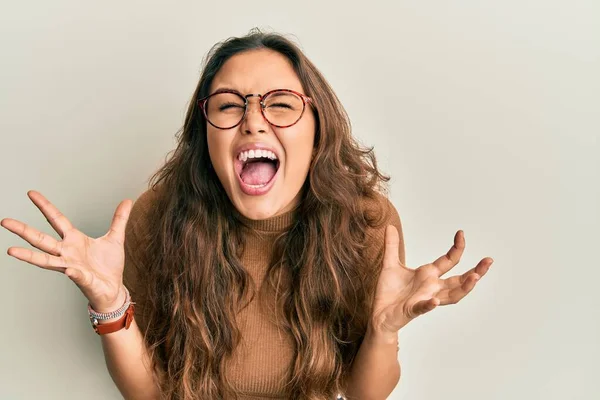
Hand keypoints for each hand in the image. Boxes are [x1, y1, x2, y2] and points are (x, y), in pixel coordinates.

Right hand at [1, 190, 132, 311]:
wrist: (114, 289)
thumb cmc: (109, 266)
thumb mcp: (115, 238)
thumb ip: (119, 219)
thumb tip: (127, 201)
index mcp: (74, 240)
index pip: (56, 219)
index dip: (45, 206)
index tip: (31, 193)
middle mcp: (67, 253)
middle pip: (42, 239)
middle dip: (23, 230)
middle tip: (4, 221)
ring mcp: (71, 267)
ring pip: (46, 260)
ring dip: (29, 256)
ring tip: (11, 250)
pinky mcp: (82, 279)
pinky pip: (76, 275)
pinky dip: (73, 272)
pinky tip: (69, 269)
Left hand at [370, 225, 492, 334]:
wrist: (378, 313)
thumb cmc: (388, 292)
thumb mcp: (390, 264)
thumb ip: (391, 246)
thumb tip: (391, 226)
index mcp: (428, 275)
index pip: (449, 261)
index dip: (457, 248)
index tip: (461, 234)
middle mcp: (432, 287)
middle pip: (459, 281)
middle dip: (475, 271)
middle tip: (488, 261)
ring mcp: (425, 299)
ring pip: (450, 296)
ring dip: (464, 288)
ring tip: (474, 277)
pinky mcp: (413, 309)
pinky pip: (424, 307)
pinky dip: (429, 304)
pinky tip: (434, 300)